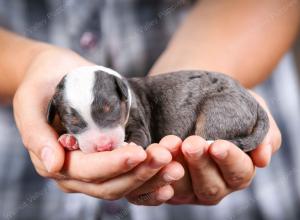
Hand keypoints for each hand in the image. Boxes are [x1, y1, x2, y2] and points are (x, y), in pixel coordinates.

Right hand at [13, 48, 173, 198]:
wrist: (53, 76)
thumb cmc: (41, 84)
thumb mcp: (29, 101)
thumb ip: (36, 133)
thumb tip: (53, 165)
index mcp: (55, 162)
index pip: (88, 171)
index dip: (114, 164)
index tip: (139, 152)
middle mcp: (75, 174)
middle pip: (110, 185)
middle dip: (140, 173)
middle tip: (166, 157)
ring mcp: (94, 171)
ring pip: (124, 185)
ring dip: (151, 178)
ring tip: (176, 166)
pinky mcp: (110, 162)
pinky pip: (131, 178)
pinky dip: (151, 181)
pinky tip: (170, 175)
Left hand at [126, 91, 280, 204]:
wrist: (195, 98)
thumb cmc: (226, 106)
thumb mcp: (252, 112)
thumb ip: (264, 134)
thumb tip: (264, 158)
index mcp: (237, 172)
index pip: (238, 173)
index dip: (229, 160)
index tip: (217, 144)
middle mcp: (214, 184)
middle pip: (209, 186)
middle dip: (200, 165)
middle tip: (191, 143)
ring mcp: (188, 187)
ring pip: (183, 190)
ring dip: (175, 171)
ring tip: (169, 146)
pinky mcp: (165, 183)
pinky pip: (158, 188)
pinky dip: (155, 178)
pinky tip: (152, 161)